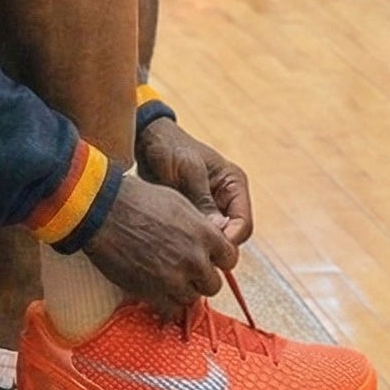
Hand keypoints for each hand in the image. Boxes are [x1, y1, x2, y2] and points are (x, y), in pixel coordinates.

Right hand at [83, 173, 237, 318]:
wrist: (103, 210)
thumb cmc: (137, 199)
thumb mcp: (178, 202)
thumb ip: (199, 226)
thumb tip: (208, 240)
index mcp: (204, 233)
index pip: (230, 259)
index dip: (218, 259)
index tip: (207, 258)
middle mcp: (194, 258)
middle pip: (212, 284)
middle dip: (200, 278)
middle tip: (184, 269)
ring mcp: (174, 279)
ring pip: (191, 299)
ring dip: (182, 290)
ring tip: (165, 276)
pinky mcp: (153, 293)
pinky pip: (171, 310)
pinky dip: (165, 302)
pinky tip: (155, 288)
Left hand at [136, 118, 254, 246]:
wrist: (146, 140)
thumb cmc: (170, 147)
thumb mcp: (188, 170)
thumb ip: (203, 200)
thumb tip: (218, 232)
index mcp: (234, 185)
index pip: (244, 225)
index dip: (229, 240)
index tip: (208, 248)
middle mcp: (227, 200)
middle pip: (231, 237)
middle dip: (213, 246)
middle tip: (190, 249)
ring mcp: (210, 209)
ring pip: (213, 240)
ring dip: (199, 244)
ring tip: (178, 243)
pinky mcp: (193, 215)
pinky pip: (196, 236)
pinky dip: (187, 240)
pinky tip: (171, 239)